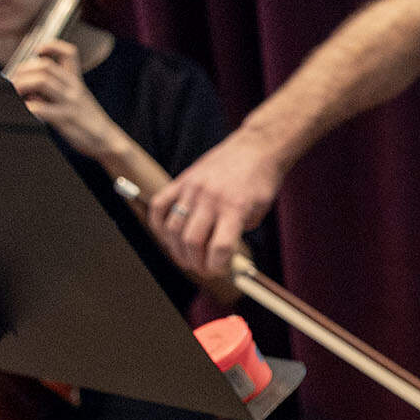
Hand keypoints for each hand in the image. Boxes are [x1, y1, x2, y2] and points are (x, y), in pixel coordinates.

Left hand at [5, 38, 114, 157]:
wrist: (108, 141)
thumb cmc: (88, 121)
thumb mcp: (78, 99)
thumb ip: (57, 91)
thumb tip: (30, 88)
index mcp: (77, 81)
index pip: (69, 53)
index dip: (51, 46)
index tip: (37, 51)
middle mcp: (74, 88)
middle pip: (45, 66)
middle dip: (23, 70)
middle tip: (13, 80)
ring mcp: (70, 103)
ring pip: (41, 82)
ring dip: (22, 84)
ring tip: (15, 93)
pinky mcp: (66, 119)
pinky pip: (40, 108)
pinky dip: (27, 107)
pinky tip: (24, 110)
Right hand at [153, 130, 284, 275]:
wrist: (256, 148)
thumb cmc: (261, 181)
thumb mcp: (259, 212)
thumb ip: (237, 232)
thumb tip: (216, 254)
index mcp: (235, 208)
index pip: (220, 248)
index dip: (217, 267)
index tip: (219, 271)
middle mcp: (211, 199)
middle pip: (191, 242)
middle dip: (195, 263)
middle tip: (202, 268)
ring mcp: (193, 188)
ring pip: (173, 228)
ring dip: (176, 250)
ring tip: (186, 257)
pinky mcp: (182, 180)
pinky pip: (159, 205)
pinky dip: (158, 225)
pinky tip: (167, 236)